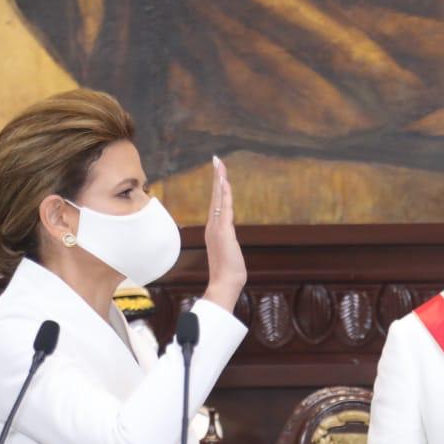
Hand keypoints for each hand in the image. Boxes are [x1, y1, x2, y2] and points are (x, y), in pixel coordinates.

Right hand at [202, 155, 246, 312]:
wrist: (224, 284)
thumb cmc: (228, 273)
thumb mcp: (229, 254)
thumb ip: (228, 245)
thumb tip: (230, 245)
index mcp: (214, 230)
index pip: (216, 204)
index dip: (218, 188)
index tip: (219, 174)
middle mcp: (213, 226)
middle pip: (215, 196)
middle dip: (217, 177)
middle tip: (217, 160)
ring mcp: (217, 228)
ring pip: (218, 199)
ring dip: (220, 180)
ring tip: (219, 164)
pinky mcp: (223, 231)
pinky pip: (224, 207)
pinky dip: (224, 194)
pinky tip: (225, 182)